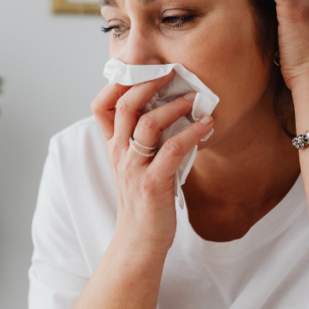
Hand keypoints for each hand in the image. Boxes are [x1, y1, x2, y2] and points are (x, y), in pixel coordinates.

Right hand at [90, 73, 213, 253]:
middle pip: (125, 105)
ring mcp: (134, 168)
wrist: (140, 240)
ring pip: (147, 124)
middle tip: (172, 72)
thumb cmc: (143, 200)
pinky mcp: (153, 183)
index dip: (116, 83)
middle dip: (148, 83)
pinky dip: (192, 132)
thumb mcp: (135, 165)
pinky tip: (207, 125)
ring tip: (194, 99)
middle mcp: (119, 154)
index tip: (140, 69)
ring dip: (174, 106)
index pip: (100, 106)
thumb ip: (144, 139)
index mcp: (113, 147)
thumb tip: (171, 109)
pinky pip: (172, 149)